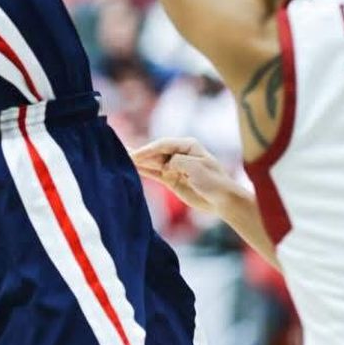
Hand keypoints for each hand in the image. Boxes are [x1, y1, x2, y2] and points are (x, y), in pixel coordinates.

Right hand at [132, 136, 246, 219]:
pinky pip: (155, 173)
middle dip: (140, 154)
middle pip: (155, 152)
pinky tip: (132, 167)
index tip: (134, 155)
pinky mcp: (171, 179)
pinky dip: (144, 171)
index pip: (163, 145)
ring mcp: (174, 166)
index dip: (148, 150)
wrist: (222, 200)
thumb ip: (178, 162)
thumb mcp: (197, 168)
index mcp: (188, 145)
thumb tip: (165, 165)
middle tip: (121, 154)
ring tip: (122, 158)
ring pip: (153, 162)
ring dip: (139, 161)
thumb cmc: (214, 181)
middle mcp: (179, 153)